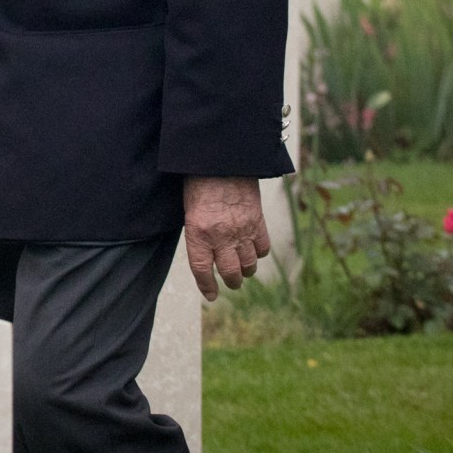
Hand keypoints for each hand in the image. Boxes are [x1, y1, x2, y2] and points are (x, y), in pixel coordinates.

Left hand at [182, 176, 268, 301]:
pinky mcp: (258, 221)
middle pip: (230, 272)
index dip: (207, 286)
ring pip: (249, 264)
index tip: (211, 295)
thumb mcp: (189, 209)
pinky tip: (253, 249)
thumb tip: (207, 254)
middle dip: (231, 281)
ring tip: (243, 269)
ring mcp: (241, 229)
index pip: (202, 269)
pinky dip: (258, 253)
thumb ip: (198, 233)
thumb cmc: (199, 181)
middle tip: (231, 282)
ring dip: (246, 270)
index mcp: (198, 232)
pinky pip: (262, 248)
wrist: (223, 157)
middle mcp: (220, 235)